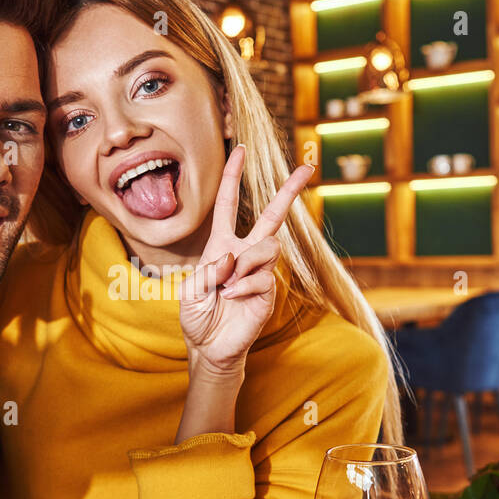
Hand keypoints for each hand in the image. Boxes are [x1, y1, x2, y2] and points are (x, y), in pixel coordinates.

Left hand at [178, 144, 313, 378]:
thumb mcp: (191, 289)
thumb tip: (234, 257)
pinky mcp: (269, 291)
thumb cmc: (197, 316)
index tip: (240, 151)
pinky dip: (243, 287)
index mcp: (221, 246)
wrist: (209, 347)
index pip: (228, 205)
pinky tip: (232, 299)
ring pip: (268, 247)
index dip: (232, 178)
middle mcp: (244, 254)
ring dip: (245, 264)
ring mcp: (260, 272)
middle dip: (289, 190)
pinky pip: (263, 277)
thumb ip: (209, 270)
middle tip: (308, 167)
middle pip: (272, 215)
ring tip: (227, 287)